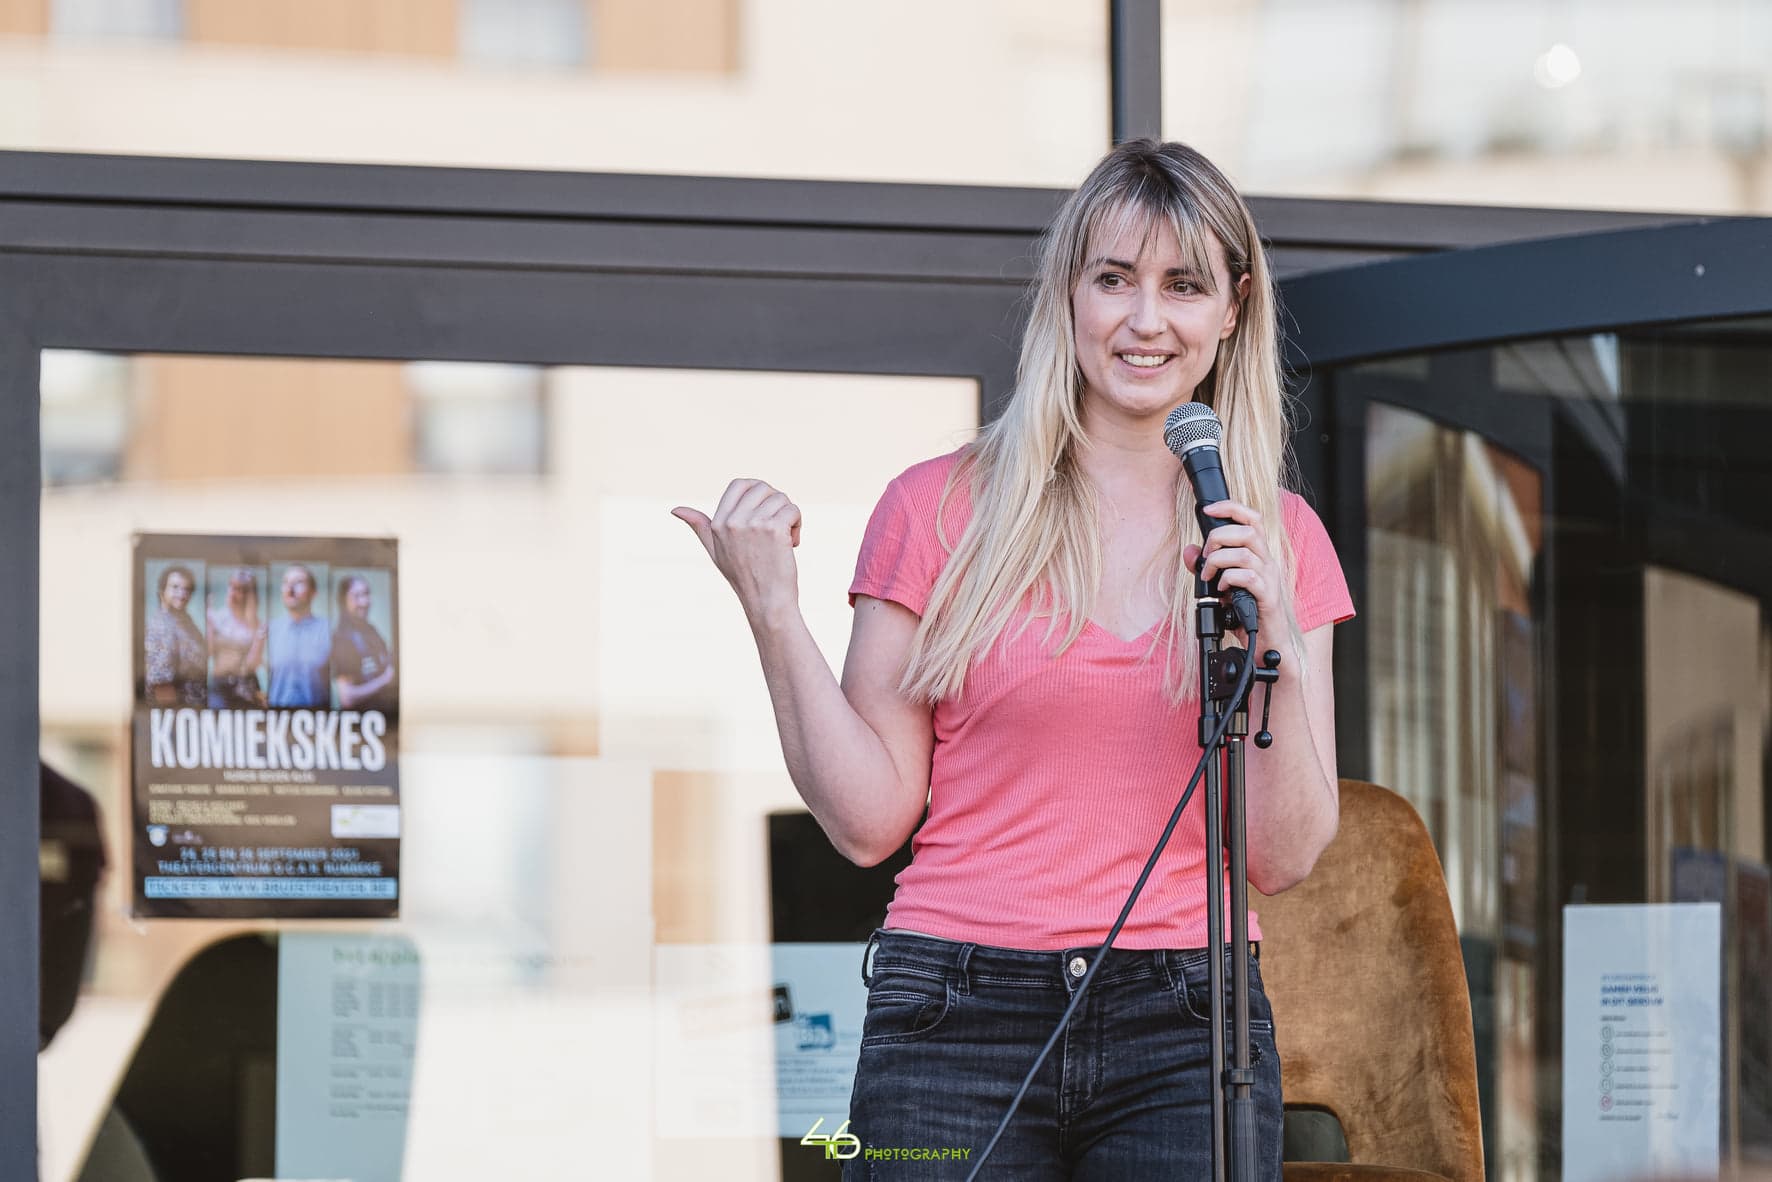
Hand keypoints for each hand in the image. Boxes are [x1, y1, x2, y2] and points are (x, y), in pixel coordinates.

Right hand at [672, 479, 803, 623]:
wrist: (766, 603)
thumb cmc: (743, 577)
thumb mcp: (715, 551)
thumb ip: (699, 527)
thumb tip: (675, 509)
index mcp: (718, 523)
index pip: (739, 484)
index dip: (758, 491)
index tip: (766, 510)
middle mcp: (732, 521)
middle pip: (763, 487)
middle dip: (776, 503)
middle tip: (778, 525)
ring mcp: (753, 524)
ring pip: (781, 499)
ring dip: (789, 516)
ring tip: (785, 539)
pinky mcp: (774, 529)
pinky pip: (792, 510)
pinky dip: (797, 525)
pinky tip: (792, 544)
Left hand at [1182, 499, 1280, 637]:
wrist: (1265, 644)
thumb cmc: (1245, 613)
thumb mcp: (1220, 586)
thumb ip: (1205, 567)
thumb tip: (1189, 550)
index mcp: (1258, 555)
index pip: (1252, 518)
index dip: (1231, 507)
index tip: (1208, 509)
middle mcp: (1267, 563)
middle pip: (1248, 531)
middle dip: (1219, 536)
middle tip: (1206, 556)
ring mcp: (1270, 579)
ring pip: (1245, 553)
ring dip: (1218, 560)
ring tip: (1208, 576)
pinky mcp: (1268, 597)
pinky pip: (1248, 578)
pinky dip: (1229, 579)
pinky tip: (1222, 590)